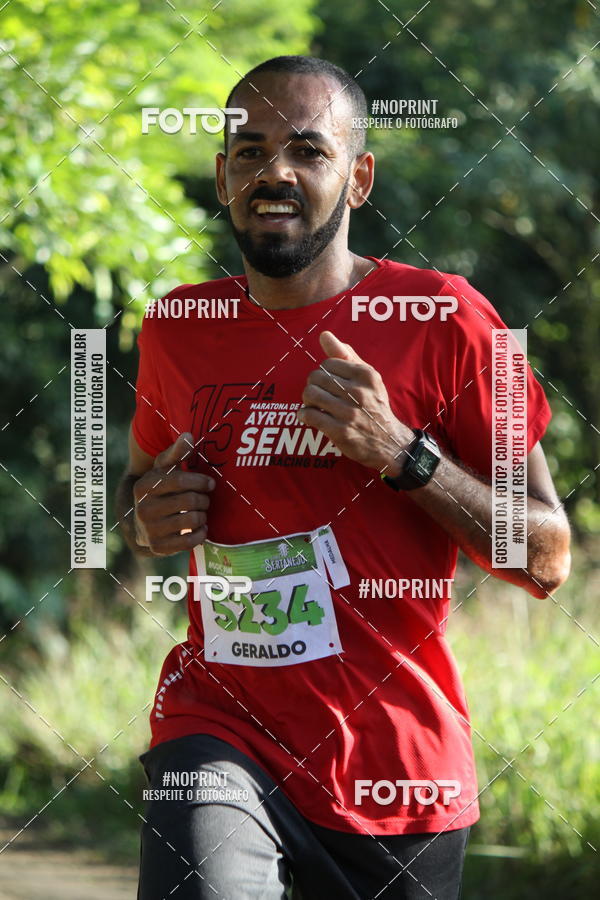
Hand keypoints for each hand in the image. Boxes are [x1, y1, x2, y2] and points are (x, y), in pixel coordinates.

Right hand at [133, 432, 214, 555]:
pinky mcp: (158, 547)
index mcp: (144, 486)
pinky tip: (199, 527)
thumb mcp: (164, 469)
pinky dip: (200, 533)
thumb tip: (189, 435)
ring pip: (193, 520)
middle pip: (190, 501)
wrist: (142, 522)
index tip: (210, 484)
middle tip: (205, 500)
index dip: (201, 482)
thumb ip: (177, 452)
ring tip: (200, 512)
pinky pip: (190, 541)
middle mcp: (143, 508)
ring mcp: (149, 530)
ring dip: (202, 515)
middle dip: (203, 499)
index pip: (180, 481)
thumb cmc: (160, 489)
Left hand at [297, 331, 412, 474]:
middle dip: (313, 385)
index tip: (328, 383)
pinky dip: (304, 414)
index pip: (328, 363)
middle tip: (318, 394)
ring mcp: (349, 413)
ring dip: (307, 399)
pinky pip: (309, 415)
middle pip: (316, 377)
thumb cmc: (374, 406)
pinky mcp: (340, 431)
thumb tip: (324, 335)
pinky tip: (309, 416)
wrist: (389, 442)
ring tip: (313, 404)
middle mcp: (359, 392)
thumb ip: (346, 355)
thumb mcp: (367, 378)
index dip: (324, 372)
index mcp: (366, 375)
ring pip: (310, 394)